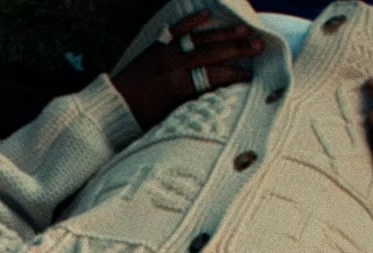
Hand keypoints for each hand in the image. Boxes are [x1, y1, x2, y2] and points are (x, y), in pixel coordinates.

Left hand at [110, 11, 261, 129]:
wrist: (112, 108)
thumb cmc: (143, 118)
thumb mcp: (172, 115)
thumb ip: (194, 103)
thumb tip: (220, 95)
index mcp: (179, 86)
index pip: (215, 76)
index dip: (236, 75)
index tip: (253, 76)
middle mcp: (174, 66)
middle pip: (213, 53)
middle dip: (238, 49)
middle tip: (259, 45)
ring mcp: (165, 53)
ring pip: (199, 39)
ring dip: (222, 33)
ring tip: (244, 30)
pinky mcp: (156, 47)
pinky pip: (176, 30)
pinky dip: (191, 22)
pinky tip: (207, 14)